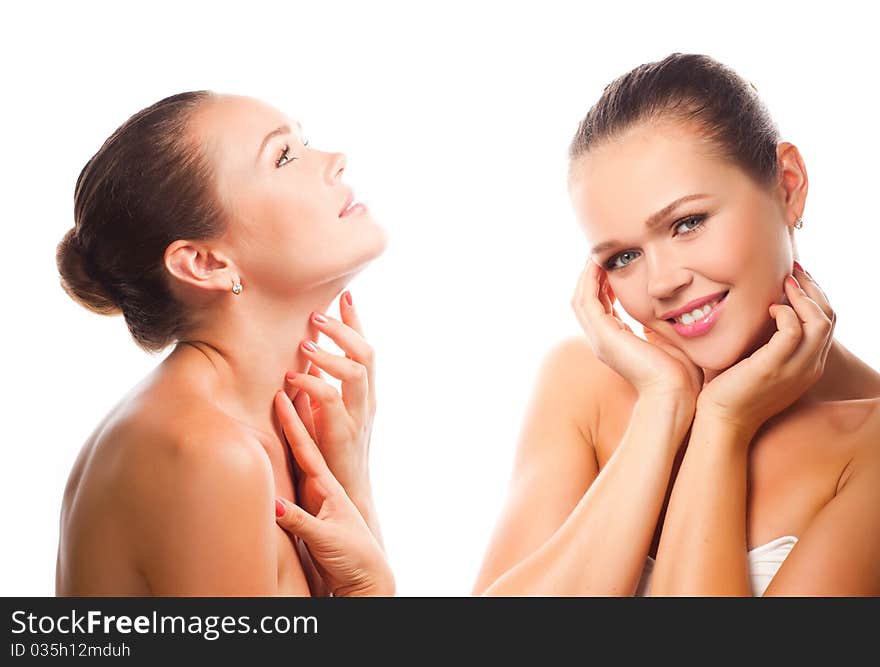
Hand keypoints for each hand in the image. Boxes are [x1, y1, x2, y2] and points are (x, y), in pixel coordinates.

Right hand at [273, 390, 393, 596]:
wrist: (367, 573)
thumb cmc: (348, 556)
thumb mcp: (322, 538)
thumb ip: (297, 521)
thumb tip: (271, 505)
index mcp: (328, 487)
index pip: (307, 447)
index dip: (294, 422)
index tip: (282, 394)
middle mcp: (327, 481)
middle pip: (313, 436)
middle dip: (303, 404)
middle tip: (293, 374)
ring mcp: (326, 487)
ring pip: (313, 442)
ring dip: (306, 413)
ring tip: (297, 384)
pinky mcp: (322, 497)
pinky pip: (310, 458)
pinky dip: (303, 435)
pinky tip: (297, 422)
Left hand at [285, 292, 375, 504]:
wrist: (347, 497)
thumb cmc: (332, 455)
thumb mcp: (326, 415)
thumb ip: (319, 389)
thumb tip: (300, 364)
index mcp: (364, 394)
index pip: (364, 349)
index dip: (356, 322)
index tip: (344, 296)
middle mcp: (367, 401)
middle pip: (367, 352)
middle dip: (344, 329)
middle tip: (317, 314)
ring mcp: (359, 417)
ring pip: (357, 371)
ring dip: (331, 353)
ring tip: (305, 344)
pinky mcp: (343, 435)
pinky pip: (332, 400)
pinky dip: (312, 384)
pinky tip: (292, 379)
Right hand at [572, 260, 703, 402]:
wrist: (675, 393)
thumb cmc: (680, 373)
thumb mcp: (668, 338)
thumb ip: (658, 321)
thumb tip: (666, 304)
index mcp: (616, 342)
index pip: (601, 307)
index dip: (604, 284)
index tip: (614, 265)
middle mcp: (603, 341)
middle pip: (585, 302)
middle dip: (591, 276)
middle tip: (600, 254)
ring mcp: (600, 339)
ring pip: (581, 299)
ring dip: (587, 275)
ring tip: (597, 254)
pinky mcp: (603, 336)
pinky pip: (587, 300)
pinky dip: (590, 281)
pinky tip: (599, 264)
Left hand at [696, 264, 835, 436]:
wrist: (722, 421)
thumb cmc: (732, 391)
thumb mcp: (759, 363)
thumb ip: (768, 342)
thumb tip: (760, 311)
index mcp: (808, 366)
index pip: (827, 324)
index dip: (816, 297)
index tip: (798, 279)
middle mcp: (808, 367)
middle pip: (829, 318)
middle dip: (814, 289)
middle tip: (795, 270)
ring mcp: (794, 368)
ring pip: (819, 322)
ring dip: (803, 296)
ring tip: (786, 281)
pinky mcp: (773, 367)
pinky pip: (793, 331)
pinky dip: (785, 312)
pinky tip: (769, 307)